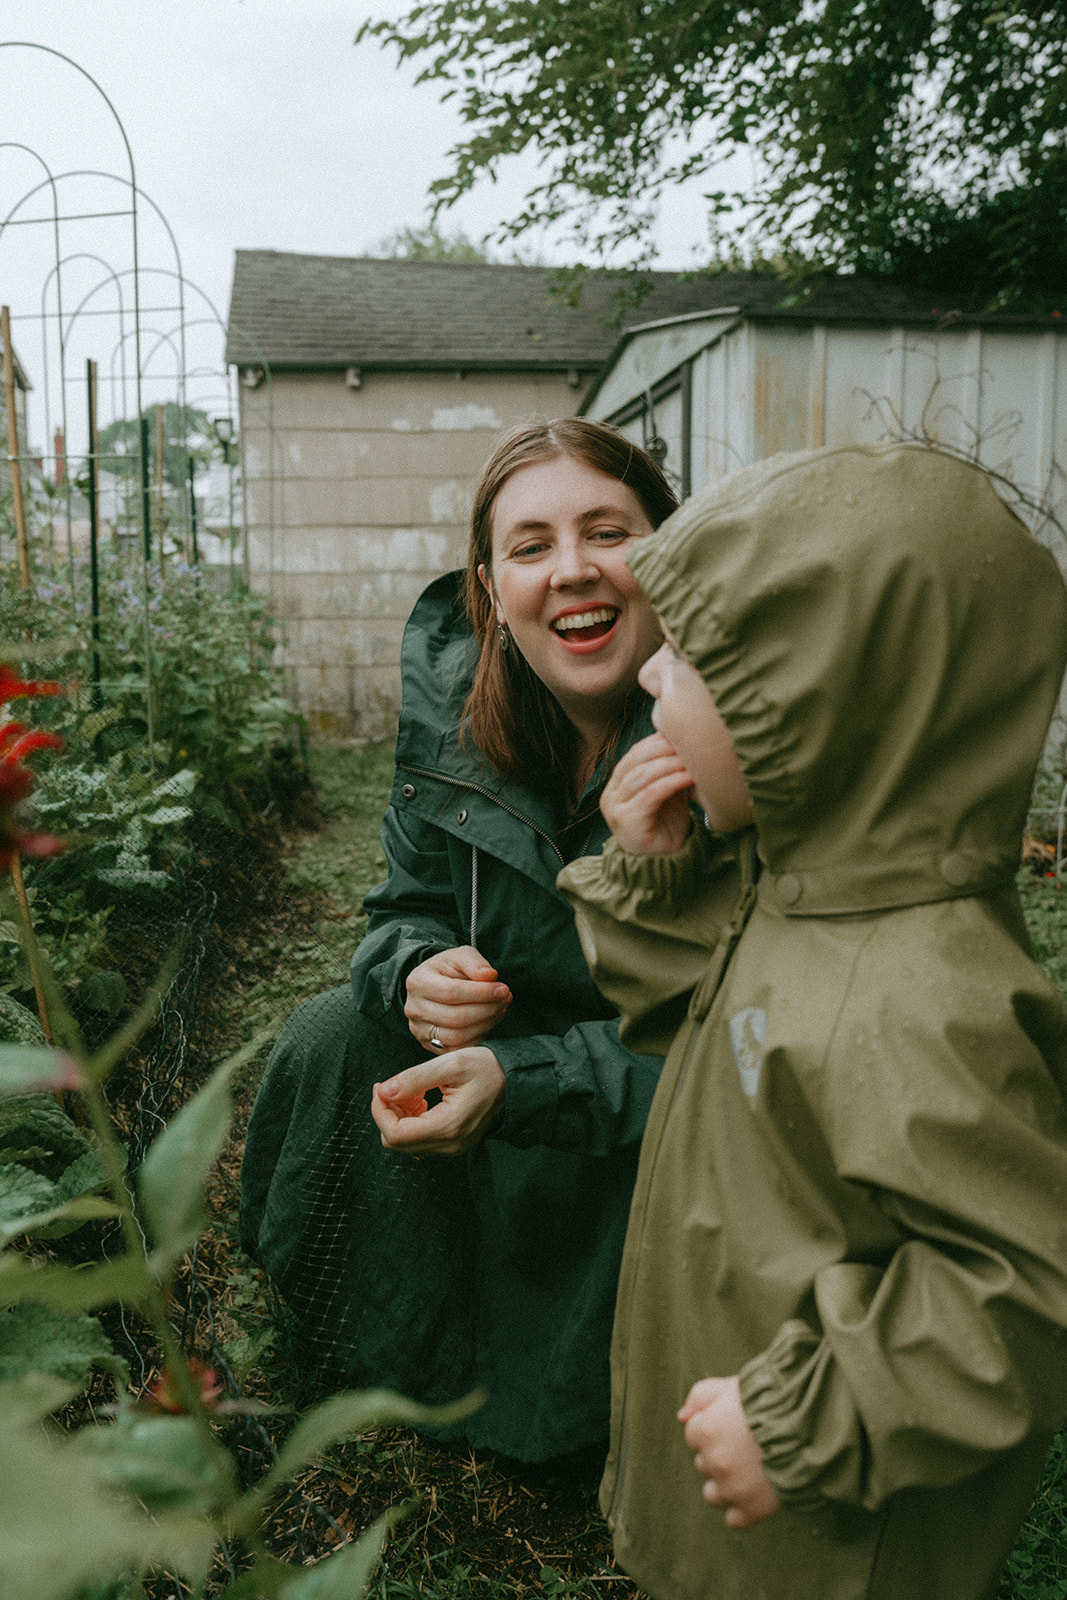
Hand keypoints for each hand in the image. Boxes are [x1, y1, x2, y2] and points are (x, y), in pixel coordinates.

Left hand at [371, 1046, 506, 1156]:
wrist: (514, 1079)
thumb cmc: (486, 1067)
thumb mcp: (450, 1063)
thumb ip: (414, 1078)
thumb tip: (385, 1091)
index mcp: (448, 1126)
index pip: (395, 1134)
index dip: (379, 1111)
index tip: (381, 1087)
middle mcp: (449, 1144)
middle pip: (396, 1142)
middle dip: (387, 1113)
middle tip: (394, 1086)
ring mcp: (451, 1147)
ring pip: (405, 1143)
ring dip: (399, 1116)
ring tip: (412, 1090)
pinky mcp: (452, 1143)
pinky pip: (419, 1140)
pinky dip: (411, 1120)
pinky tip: (421, 1098)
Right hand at [404, 945, 511, 1052]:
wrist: (436, 984)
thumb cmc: (450, 969)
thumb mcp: (461, 956)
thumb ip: (475, 963)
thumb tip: (490, 976)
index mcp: (417, 982)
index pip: (451, 992)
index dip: (481, 993)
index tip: (504, 989)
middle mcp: (413, 1008)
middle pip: (455, 1017)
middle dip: (487, 1009)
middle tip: (506, 999)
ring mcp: (419, 1030)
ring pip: (457, 1036)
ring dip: (485, 1024)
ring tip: (500, 1009)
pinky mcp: (429, 1045)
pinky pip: (457, 1049)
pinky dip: (478, 1037)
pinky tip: (489, 1022)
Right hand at [601, 732, 694, 854]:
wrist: (664, 864)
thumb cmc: (666, 827)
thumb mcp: (668, 792)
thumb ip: (669, 770)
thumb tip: (684, 740)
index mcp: (617, 784)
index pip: (635, 753)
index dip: (658, 741)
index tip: (683, 734)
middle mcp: (610, 794)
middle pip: (636, 760)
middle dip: (665, 749)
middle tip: (690, 743)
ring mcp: (615, 808)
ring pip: (642, 775)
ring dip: (671, 764)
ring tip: (693, 759)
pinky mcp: (626, 821)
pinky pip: (650, 794)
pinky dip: (671, 782)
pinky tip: (689, 777)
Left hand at [678, 1376, 780, 1529]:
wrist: (810, 1425)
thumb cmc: (771, 1399)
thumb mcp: (732, 1385)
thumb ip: (700, 1395)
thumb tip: (682, 1417)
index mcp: (706, 1430)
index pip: (694, 1434)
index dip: (714, 1427)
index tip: (734, 1424)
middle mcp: (715, 1461)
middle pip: (704, 1463)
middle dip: (720, 1455)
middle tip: (747, 1445)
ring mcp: (733, 1488)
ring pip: (713, 1494)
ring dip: (725, 1485)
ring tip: (750, 1470)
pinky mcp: (754, 1509)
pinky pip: (734, 1520)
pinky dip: (741, 1510)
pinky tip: (754, 1493)